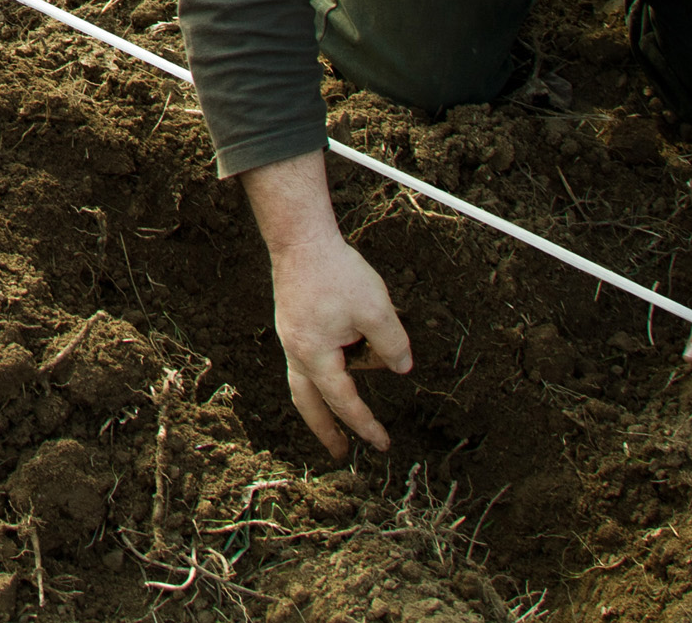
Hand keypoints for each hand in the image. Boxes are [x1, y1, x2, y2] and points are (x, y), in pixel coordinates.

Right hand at [241, 152, 413, 457]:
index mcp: (315, 355)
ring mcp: (290, 336)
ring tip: (338, 415)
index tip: (381, 443)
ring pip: (302, 383)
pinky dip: (319, 377)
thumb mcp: (377, 311)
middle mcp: (296, 350)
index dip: (364, 425)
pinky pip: (304, 361)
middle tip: (339, 453)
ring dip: (319, 404)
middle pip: (307, 402)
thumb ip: (392, 345)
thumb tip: (400, 368)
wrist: (301, 238)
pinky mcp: (292, 321)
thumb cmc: (337, 272)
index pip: (343, 402)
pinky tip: (335, 367)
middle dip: (324, 431)